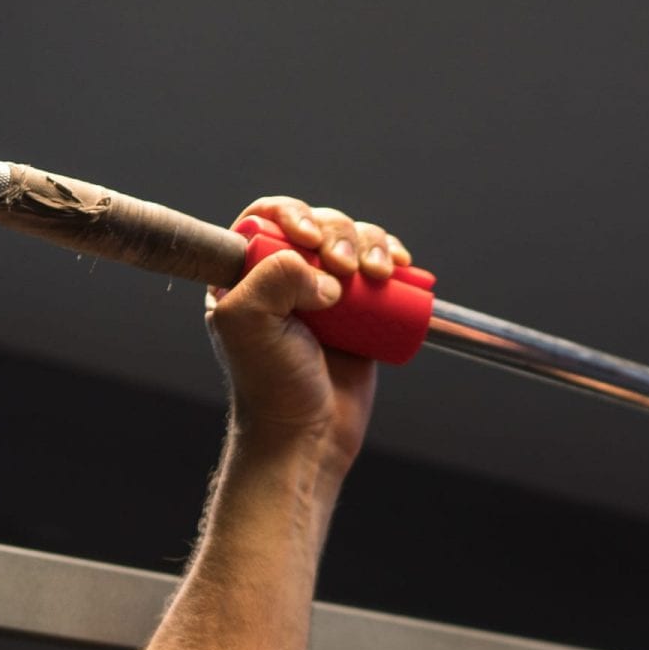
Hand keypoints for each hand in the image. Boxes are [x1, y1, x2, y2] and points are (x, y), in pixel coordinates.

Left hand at [204, 197, 412, 470]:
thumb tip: (326, 274)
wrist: (308, 434)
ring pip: (356, 242)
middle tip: (345, 269)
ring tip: (378, 275)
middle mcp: (286, 277)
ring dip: (373, 245)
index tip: (311, 241)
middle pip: (321, 225)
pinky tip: (402, 268)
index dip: (294, 215)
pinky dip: (395, 259)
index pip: (269, 218)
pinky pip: (382, 271)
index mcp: (246, 273)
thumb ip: (272, 279)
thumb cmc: (270, 385)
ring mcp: (327, 294)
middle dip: (342, 234)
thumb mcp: (248, 325)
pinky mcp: (363, 314)